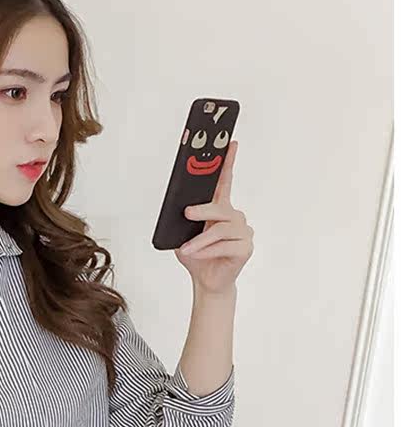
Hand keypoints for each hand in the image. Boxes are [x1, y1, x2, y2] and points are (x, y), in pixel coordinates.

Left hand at [174, 140, 253, 294]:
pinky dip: (207, 251)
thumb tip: (181, 209)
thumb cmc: (196, 256)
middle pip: (221, 208)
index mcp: (221, 210)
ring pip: (220, 229)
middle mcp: (235, 218)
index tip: (230, 144)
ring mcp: (243, 233)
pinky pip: (224, 246)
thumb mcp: (183, 236)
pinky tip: (196, 255)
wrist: (206, 281)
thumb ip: (184, 221)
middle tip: (187, 213)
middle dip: (203, 210)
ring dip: (200, 240)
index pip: (225, 182)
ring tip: (186, 249)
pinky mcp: (245, 248)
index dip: (228, 163)